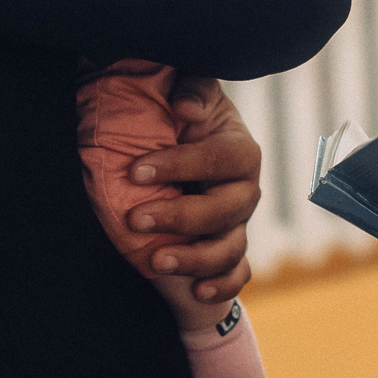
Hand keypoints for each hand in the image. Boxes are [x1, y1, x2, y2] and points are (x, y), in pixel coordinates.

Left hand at [125, 77, 261, 302]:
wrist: (176, 155)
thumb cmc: (176, 122)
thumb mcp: (185, 95)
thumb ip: (191, 87)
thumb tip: (185, 106)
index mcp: (238, 149)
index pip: (220, 158)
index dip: (180, 165)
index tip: (135, 171)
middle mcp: (243, 189)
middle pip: (228, 210)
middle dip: (181, 217)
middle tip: (134, 218)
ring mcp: (237, 225)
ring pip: (230, 248)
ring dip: (196, 259)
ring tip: (155, 261)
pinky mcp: (227, 254)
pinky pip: (237, 276)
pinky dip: (221, 285)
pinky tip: (196, 290)